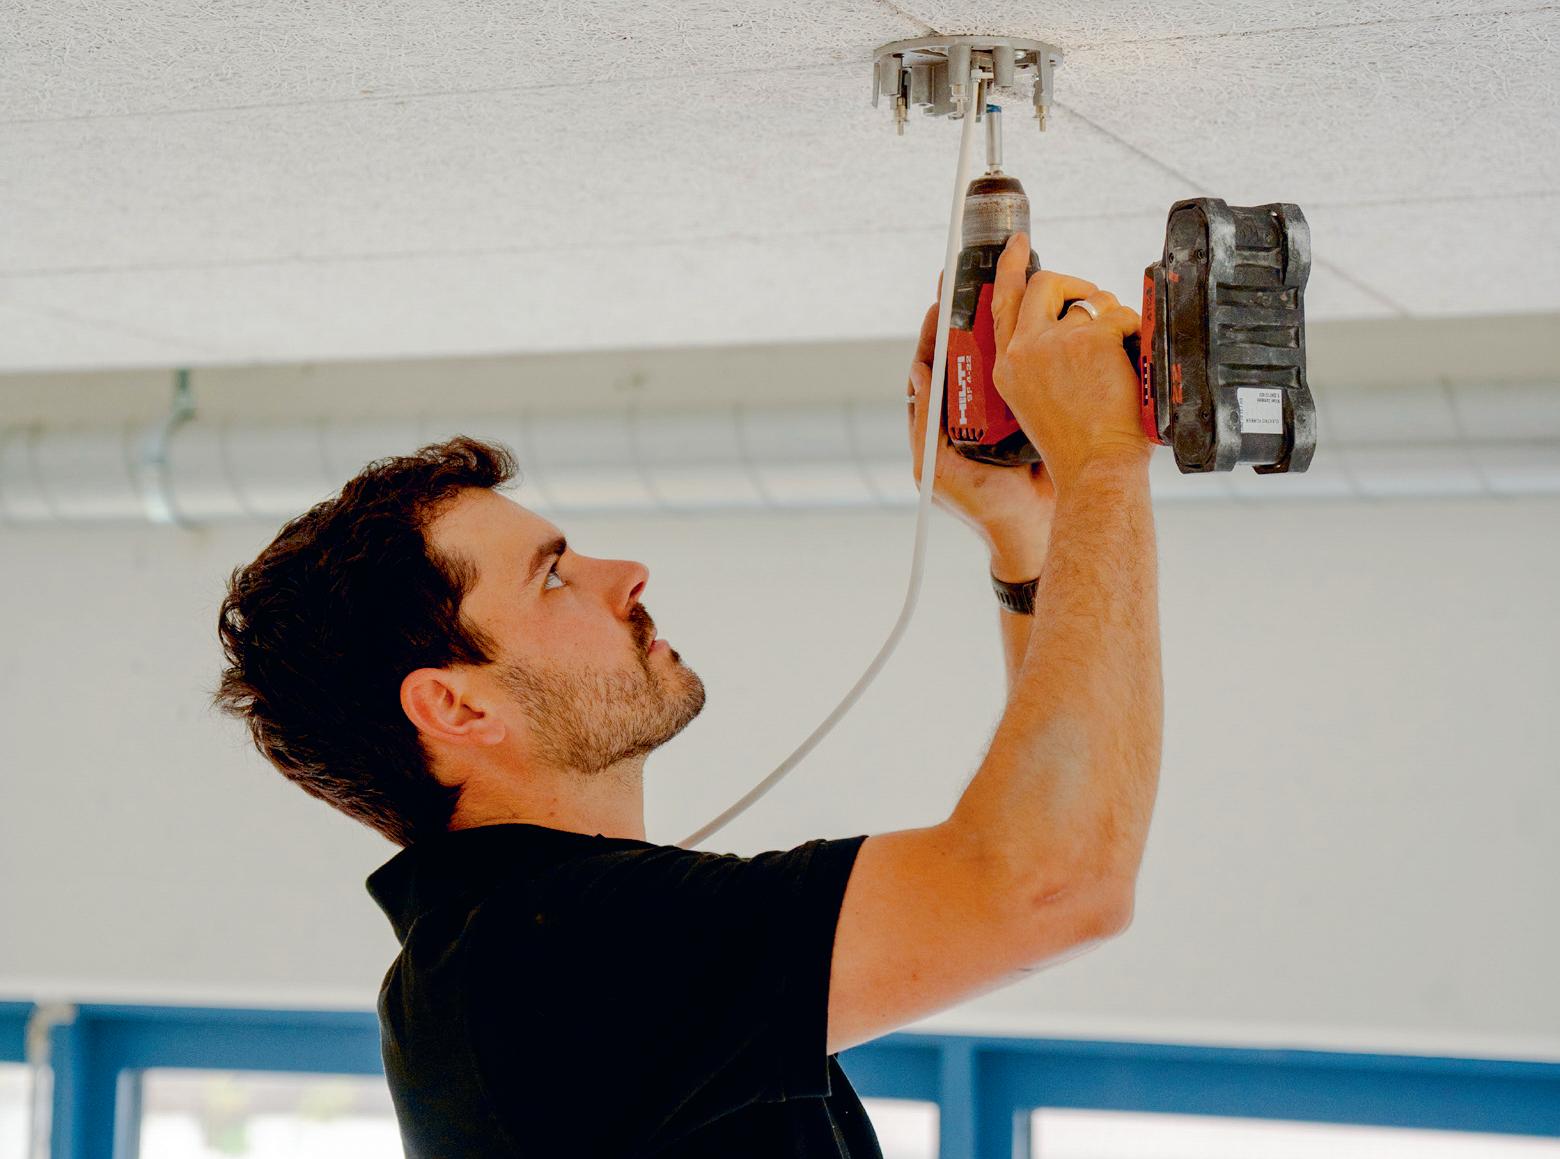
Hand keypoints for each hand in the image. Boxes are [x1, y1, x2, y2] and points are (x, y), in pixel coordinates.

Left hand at [906, 278, 1056, 555]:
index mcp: (942, 421)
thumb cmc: (983, 506)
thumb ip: (924, 424)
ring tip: (1005, 289)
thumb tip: (919, 373)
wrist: (1033, 529)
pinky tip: (1037, 322)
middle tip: (972, 279)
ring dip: (1000, 325)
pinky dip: (1027, 348)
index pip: (933, 367)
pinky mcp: (1029, 411)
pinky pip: (1024, 373)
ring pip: (995, 358)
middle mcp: (969, 410)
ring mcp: (999, 410)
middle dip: (968, 317)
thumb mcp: (938, 468)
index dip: (935, 333)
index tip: (940, 302)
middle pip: (965, 353)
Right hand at [991, 234, 1148, 490]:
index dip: (1011, 267)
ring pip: (1090, 302)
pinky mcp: (1092, 339)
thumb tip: (1072, 321)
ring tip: (1119, 362)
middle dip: (1073, 284)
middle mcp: (1024, 350)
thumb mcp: (1037, 403)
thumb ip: (1042, 361)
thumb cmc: (1078, 447)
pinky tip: (1132, 365)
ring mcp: (1056, 342)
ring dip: (1111, 322)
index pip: (1002, 302)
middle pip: (1044, 284)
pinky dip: (1133, 334)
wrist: (1095, 470)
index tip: (1019, 244)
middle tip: (1092, 299)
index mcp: (1007, 367)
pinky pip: (1120, 315)